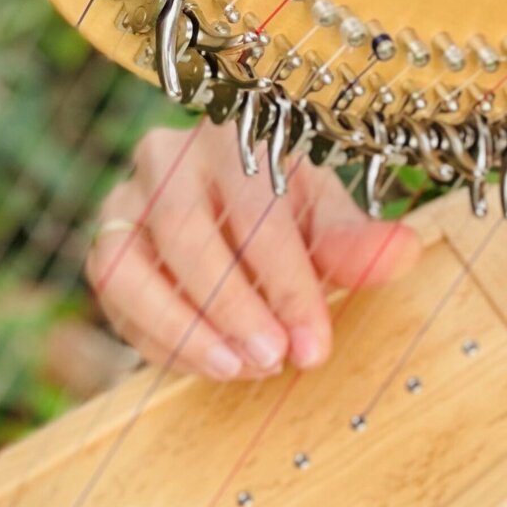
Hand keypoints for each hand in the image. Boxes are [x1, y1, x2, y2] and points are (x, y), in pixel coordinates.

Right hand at [85, 121, 423, 380]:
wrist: (233, 207)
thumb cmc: (287, 210)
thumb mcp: (327, 220)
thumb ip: (357, 243)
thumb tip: (403, 254)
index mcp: (234, 137)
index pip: (256, 209)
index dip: (287, 283)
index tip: (315, 344)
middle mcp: (167, 158)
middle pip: (184, 232)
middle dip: (233, 307)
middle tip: (275, 359)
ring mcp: (122, 200)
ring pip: (125, 266)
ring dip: (181, 328)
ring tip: (235, 369)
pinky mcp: (102, 246)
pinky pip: (114, 300)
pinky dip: (159, 340)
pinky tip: (209, 365)